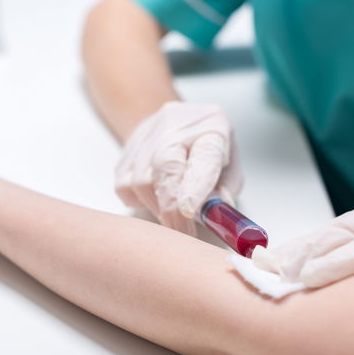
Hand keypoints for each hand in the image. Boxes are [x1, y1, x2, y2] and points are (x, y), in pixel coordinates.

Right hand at [116, 101, 242, 235]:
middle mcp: (178, 124)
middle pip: (166, 166)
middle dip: (171, 208)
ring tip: (172, 213)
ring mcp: (148, 132)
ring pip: (141, 180)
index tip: (189, 212)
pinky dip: (138, 200)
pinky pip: (124, 185)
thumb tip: (211, 216)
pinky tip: (154, 199)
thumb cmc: (209, 150)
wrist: (182, 123)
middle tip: (182, 231)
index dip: (195, 186)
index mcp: (212, 128)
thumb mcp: (230, 170)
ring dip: (156, 206)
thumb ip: (223, 193)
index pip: (204, 155)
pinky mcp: (127, 146)